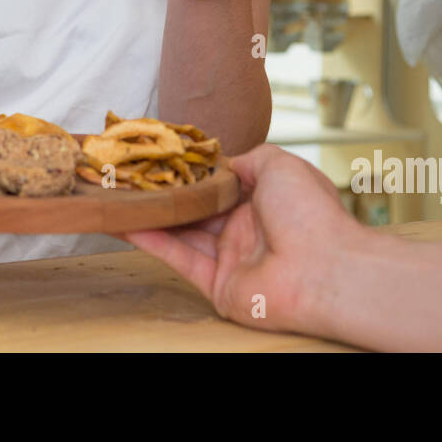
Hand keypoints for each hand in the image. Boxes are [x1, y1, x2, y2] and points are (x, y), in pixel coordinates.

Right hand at [119, 144, 363, 338]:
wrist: (323, 269)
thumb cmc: (310, 214)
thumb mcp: (281, 165)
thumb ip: (248, 159)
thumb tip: (223, 161)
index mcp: (263, 202)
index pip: (219, 185)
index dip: (191, 172)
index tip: (161, 157)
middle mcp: (244, 230)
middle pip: (196, 209)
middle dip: (166, 193)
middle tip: (130, 175)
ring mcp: (230, 259)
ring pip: (182, 233)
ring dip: (151, 215)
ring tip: (118, 195)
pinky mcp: (217, 285)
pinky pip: (179, 259)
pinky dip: (152, 241)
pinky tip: (126, 223)